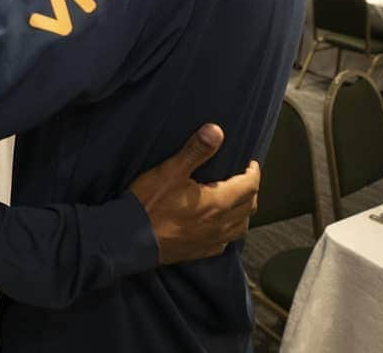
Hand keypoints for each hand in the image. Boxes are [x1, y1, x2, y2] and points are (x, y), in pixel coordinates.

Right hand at [130, 124, 259, 263]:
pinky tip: (220, 226)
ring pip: (241, 227)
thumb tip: (216, 131)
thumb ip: (196, 150)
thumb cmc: (150, 203)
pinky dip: (229, 231)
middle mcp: (219, 224)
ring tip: (238, 201)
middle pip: (249, 206)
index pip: (249, 186)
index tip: (251, 164)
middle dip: (251, 190)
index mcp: (217, 202)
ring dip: (244, 212)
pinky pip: (225, 243)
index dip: (253, 173)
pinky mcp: (200, 252)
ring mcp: (211, 240)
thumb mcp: (171, 170)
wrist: (129, 238)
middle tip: (245, 178)